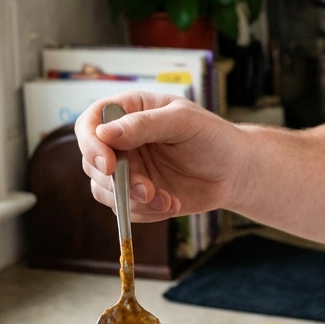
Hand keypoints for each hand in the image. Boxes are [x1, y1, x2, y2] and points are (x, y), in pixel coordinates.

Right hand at [75, 91, 247, 220]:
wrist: (234, 171)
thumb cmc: (212, 137)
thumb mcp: (183, 122)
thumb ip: (144, 125)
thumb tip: (104, 133)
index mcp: (129, 112)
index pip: (90, 124)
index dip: (91, 144)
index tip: (110, 165)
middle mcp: (122, 140)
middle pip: (92, 162)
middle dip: (119, 182)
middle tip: (148, 190)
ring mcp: (128, 169)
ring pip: (103, 190)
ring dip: (133, 201)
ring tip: (167, 200)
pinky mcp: (136, 195)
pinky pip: (123, 209)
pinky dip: (145, 212)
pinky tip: (171, 204)